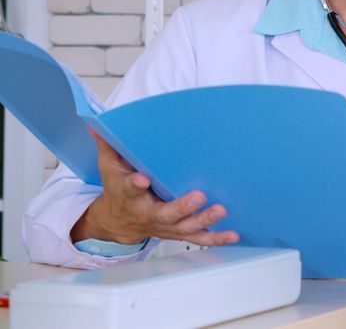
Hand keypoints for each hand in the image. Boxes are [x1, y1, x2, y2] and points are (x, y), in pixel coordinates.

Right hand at [70, 129, 238, 246]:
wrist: (118, 221)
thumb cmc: (118, 189)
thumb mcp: (109, 167)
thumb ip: (109, 146)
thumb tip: (96, 122)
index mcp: (129, 195)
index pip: (130, 189)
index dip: (135, 185)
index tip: (142, 179)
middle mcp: (148, 213)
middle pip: (165, 214)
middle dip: (182, 207)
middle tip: (199, 196)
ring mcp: (165, 226)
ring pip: (185, 227)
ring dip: (203, 220)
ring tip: (220, 210)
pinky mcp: (178, 232)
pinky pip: (198, 238)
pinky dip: (215, 238)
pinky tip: (233, 234)